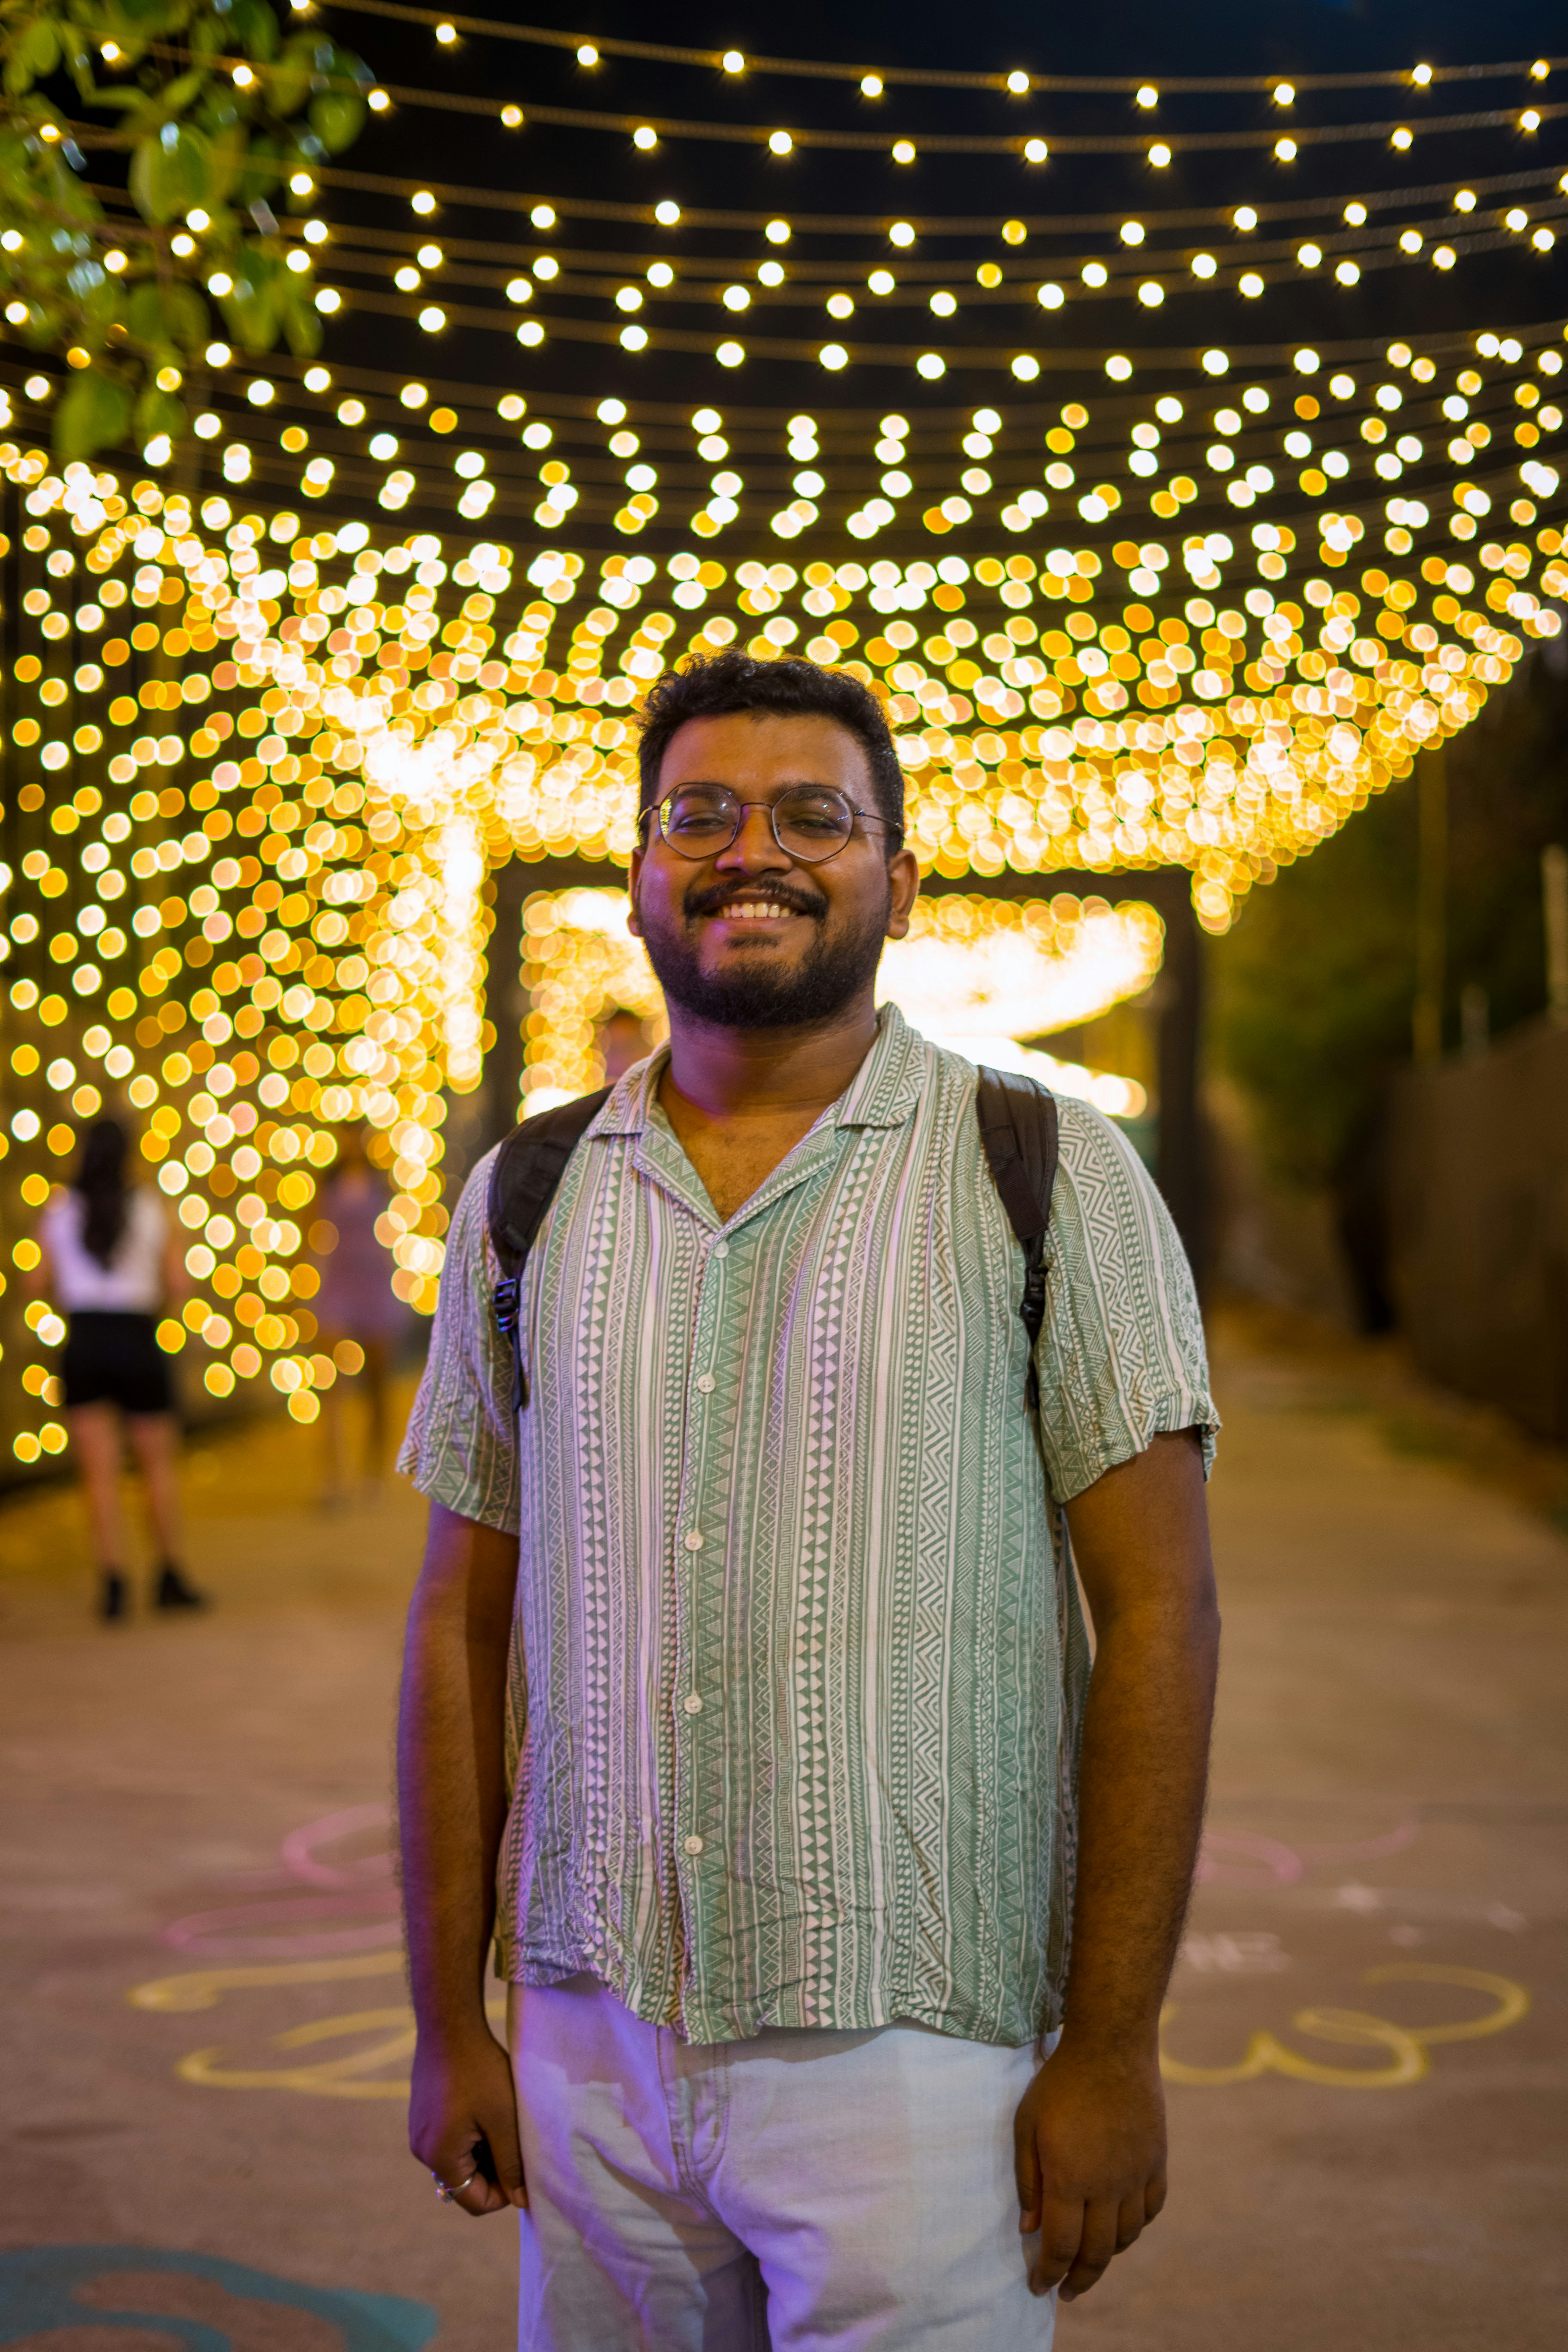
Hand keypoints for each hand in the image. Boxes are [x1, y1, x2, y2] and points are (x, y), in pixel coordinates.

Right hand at [409, 2022, 526, 2216]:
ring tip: (502, 2120)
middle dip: (493, 2170)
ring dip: (483, 2150)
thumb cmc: (479, 2070)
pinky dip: (470, 2134)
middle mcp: (421, 2150)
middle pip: (464, 2181)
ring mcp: (418, 2130)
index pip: (473, 2201)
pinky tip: (485, 2107)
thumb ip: (511, 2163)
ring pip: (458, 2159)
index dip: (503, 2194)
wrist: (449, 2024)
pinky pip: (448, 2139)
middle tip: (517, 2141)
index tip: (524, 2171)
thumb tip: (519, 2201)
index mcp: (439, 2157)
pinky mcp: (421, 2113)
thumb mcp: (503, 2120)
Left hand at [1013, 2037, 1166, 2300]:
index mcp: (1070, 2179)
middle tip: (1066, 2291)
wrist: (1111, 2046)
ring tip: (1090, 2261)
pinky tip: (1123, 2229)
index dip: (1049, 2273)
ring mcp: (1136, 2174)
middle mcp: (1107, 2186)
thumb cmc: (1060, 2082)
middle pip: (1097, 2252)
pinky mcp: (1156, 2160)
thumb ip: (1028, 2180)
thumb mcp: (1027, 2125)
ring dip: (1108, 2256)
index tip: (1040, 2288)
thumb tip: (1029, 2228)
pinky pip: (1151, 2209)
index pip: (1061, 2245)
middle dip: (1079, 2279)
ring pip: (1126, 2236)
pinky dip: (1137, 2228)